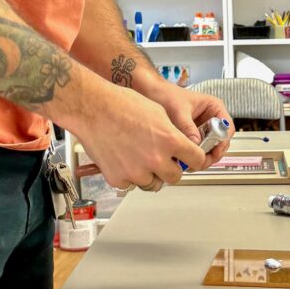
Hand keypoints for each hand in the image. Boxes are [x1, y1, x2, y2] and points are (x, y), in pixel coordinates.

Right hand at [72, 83, 206, 191]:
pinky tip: (123, 158)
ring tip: (138, 156)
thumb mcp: (158, 112)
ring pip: (153, 183)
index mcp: (169, 140)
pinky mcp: (118, 179)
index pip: (197, 160)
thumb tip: (179, 146)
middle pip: (175, 177)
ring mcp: (136, 172)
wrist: (93, 108)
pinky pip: (131, 184)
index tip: (191, 159)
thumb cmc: (121, 104)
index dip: (195, 159)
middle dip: (171, 168)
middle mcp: (155, 159)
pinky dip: (129, 176)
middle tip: (162, 158)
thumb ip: (173, 133)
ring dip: (150, 174)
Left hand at [144, 78, 234, 169]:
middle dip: (211, 153)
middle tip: (200, 161)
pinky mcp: (192, 137)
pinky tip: (184, 160)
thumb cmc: (166, 94)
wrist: (151, 94)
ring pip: (210, 149)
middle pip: (220, 142)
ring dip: (202, 157)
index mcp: (214, 108)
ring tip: (190, 162)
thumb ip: (187, 127)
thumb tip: (195, 144)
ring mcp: (202, 130)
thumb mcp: (179, 111)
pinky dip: (193, 157)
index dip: (222, 141)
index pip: (227, 128)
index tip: (213, 150)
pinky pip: (198, 151)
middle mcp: (211, 120)